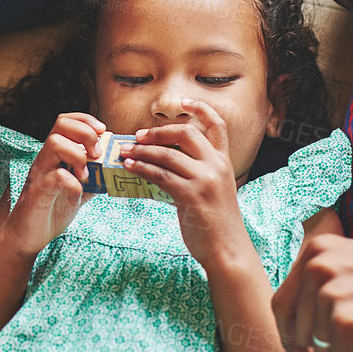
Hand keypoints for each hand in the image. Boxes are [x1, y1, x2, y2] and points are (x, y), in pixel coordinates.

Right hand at [0, 112, 105, 258]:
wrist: (26, 236)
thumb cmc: (50, 210)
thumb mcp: (78, 190)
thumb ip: (93, 178)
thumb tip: (115, 169)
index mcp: (54, 155)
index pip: (65, 121)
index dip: (86, 120)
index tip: (103, 132)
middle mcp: (45, 159)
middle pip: (60, 125)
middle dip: (85, 133)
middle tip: (97, 154)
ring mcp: (39, 173)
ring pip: (55, 143)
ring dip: (78, 155)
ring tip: (85, 175)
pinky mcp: (37, 192)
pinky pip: (56, 176)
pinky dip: (73, 184)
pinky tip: (76, 196)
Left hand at [124, 99, 249, 269]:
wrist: (227, 250)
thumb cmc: (217, 224)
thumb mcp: (214, 191)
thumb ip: (197, 173)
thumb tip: (163, 164)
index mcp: (224, 162)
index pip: (217, 125)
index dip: (200, 108)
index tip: (183, 101)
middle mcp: (216, 166)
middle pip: (185, 133)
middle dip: (158, 132)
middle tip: (138, 137)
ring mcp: (205, 180)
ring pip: (167, 154)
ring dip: (142, 152)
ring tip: (125, 153)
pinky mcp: (191, 196)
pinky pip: (161, 175)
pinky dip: (142, 169)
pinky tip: (131, 168)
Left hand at [272, 235, 352, 351]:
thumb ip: (323, 280)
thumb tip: (288, 314)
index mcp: (315, 250)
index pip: (281, 304)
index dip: (288, 335)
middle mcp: (316, 267)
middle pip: (297, 332)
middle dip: (322, 349)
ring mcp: (329, 294)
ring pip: (320, 351)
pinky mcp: (345, 324)